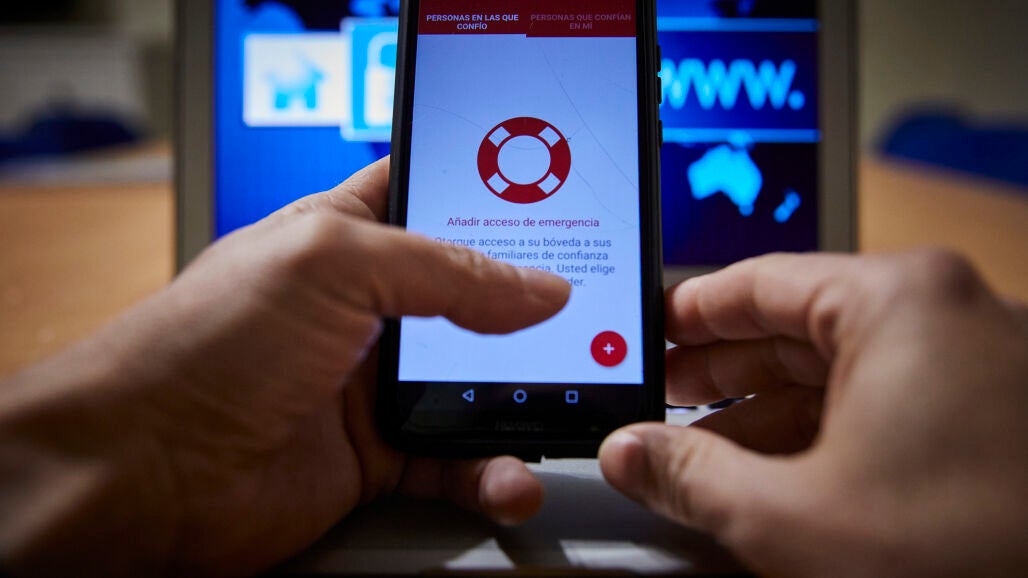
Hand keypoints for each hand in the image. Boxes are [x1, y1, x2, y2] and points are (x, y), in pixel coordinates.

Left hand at [0, 158, 569, 574]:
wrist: (142, 471)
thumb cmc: (202, 345)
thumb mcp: (331, 265)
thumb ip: (445, 270)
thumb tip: (537, 287)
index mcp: (346, 237)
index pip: (436, 201)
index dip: (494, 204)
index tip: (557, 213)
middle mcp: (365, 309)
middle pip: (472, 301)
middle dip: (529, 314)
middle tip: (587, 322)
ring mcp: (372, 386)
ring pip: (476, 388)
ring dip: (522, 403)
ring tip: (562, 408)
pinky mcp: (376, 456)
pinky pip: (455, 463)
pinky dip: (490, 474)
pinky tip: (506, 478)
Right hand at [599, 251, 1027, 576]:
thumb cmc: (972, 553)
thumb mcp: (793, 517)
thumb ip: (690, 474)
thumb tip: (630, 451)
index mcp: (897, 300)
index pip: (755, 282)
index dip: (685, 317)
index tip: (643, 340)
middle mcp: (945, 313)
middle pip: (797, 326)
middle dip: (722, 375)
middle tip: (661, 405)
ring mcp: (979, 360)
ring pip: (843, 369)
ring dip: (770, 415)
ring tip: (707, 457)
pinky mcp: (996, 411)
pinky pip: (889, 402)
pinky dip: (828, 436)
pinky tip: (782, 477)